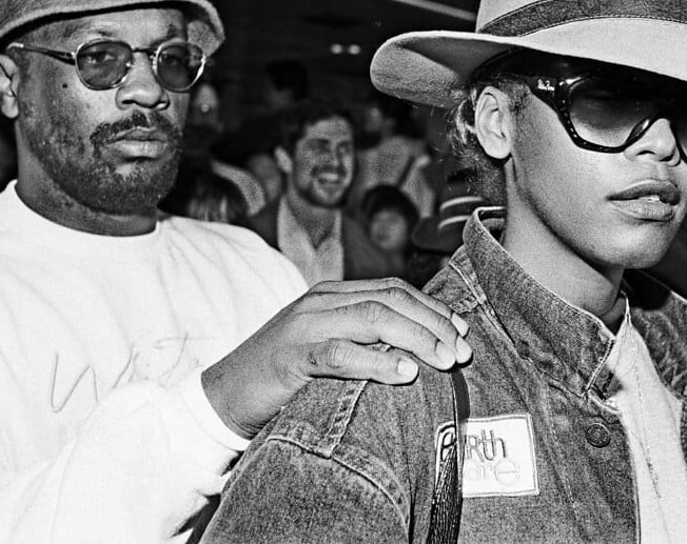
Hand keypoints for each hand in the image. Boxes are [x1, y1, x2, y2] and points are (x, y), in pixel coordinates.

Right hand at [203, 278, 472, 438]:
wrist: (222, 397)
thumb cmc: (284, 378)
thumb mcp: (329, 349)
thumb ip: (366, 342)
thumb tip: (420, 353)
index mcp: (332, 294)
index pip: (394, 289)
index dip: (433, 307)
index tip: (463, 330)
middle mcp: (321, 301)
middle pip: (391, 299)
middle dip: (434, 323)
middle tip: (463, 352)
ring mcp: (304, 326)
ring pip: (373, 318)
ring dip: (417, 338)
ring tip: (445, 360)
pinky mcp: (291, 357)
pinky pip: (340, 353)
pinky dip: (377, 361)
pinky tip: (405, 373)